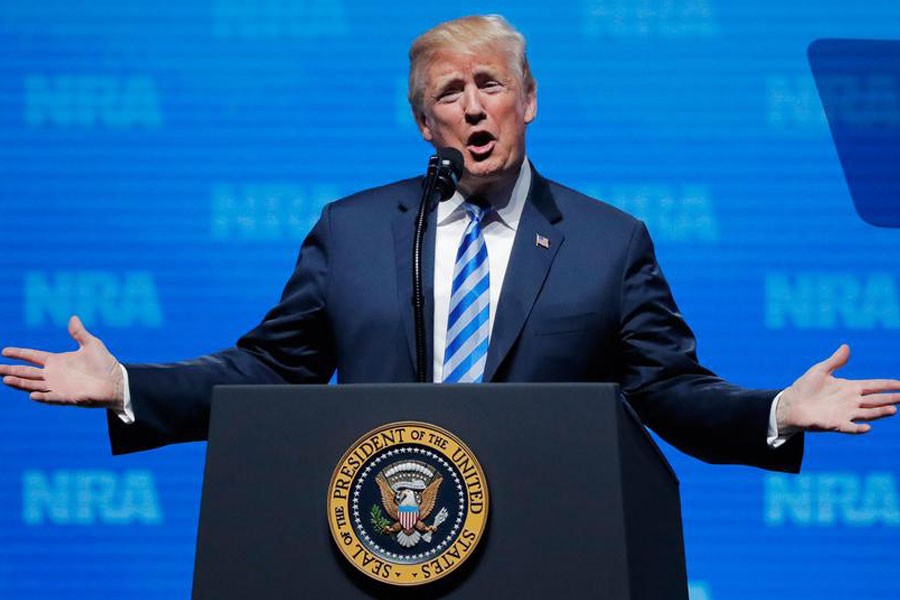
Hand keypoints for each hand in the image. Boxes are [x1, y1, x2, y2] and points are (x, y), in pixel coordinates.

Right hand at [1, 315, 124, 410]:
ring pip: (34, 385)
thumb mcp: (92, 344)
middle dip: (11, 370)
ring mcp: (59, 387)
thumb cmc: (105, 364)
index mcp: (57, 361)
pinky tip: (32, 395)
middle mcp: (54, 375)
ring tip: (6, 379)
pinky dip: (42, 397)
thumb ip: (79, 333)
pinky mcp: (68, 397)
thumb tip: (73, 317)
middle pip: (27, 372)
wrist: (117, 382)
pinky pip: (52, 398)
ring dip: (20, 383)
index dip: (19, 353)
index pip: (33, 356)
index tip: (4, 351)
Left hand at [778, 344, 899, 433]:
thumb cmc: (805, 387)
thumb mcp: (820, 370)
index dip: (887, 385)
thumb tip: (847, 346)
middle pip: (876, 400)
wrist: (791, 404)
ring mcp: (845, 413)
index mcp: (850, 387)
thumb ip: (835, 361)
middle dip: (891, 398)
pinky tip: (867, 428)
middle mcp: (851, 401)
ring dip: (880, 412)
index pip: (873, 386)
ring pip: (868, 413)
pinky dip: (858, 428)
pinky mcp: (835, 424)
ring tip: (893, 410)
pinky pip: (849, 427)